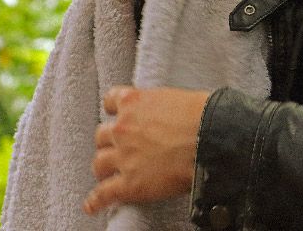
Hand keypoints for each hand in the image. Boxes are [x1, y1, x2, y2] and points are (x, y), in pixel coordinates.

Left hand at [83, 85, 209, 214]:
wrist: (210, 138)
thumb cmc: (202, 116)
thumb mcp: (176, 98)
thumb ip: (160, 106)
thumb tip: (167, 115)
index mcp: (134, 102)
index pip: (111, 101)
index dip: (115, 111)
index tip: (118, 115)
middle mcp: (123, 128)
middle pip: (102, 135)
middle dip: (110, 142)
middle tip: (119, 148)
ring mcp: (123, 156)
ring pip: (99, 163)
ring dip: (104, 168)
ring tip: (108, 174)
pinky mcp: (129, 184)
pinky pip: (104, 194)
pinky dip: (96, 201)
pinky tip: (93, 205)